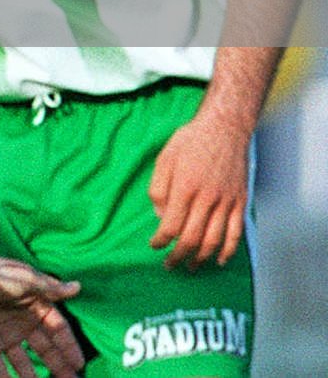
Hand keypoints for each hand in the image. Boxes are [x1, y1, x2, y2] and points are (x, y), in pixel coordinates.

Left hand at [0, 252, 83, 377]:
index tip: (79, 364)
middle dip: (59, 366)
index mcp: (33, 306)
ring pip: (24, 363)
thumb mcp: (21, 278)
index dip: (69, 346)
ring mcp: (3, 336)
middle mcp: (21, 324)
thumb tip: (77, 287)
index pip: (58, 330)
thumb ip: (48, 287)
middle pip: (45, 349)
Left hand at [149, 110, 250, 269]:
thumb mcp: (164, 159)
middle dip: (178, 256)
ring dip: (200, 258)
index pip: (171, 225)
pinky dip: (228, 250)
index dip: (161, 241)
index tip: (154, 246)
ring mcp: (226, 201)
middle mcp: (207, 198)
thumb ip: (158, 190)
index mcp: (184, 187)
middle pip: (192, 238)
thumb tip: (161, 218)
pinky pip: (236, 232)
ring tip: (190, 267)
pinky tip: (218, 260)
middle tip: (169, 265)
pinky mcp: (240, 202)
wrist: (224, 128)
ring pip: (214, 240)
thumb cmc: (190, 142)